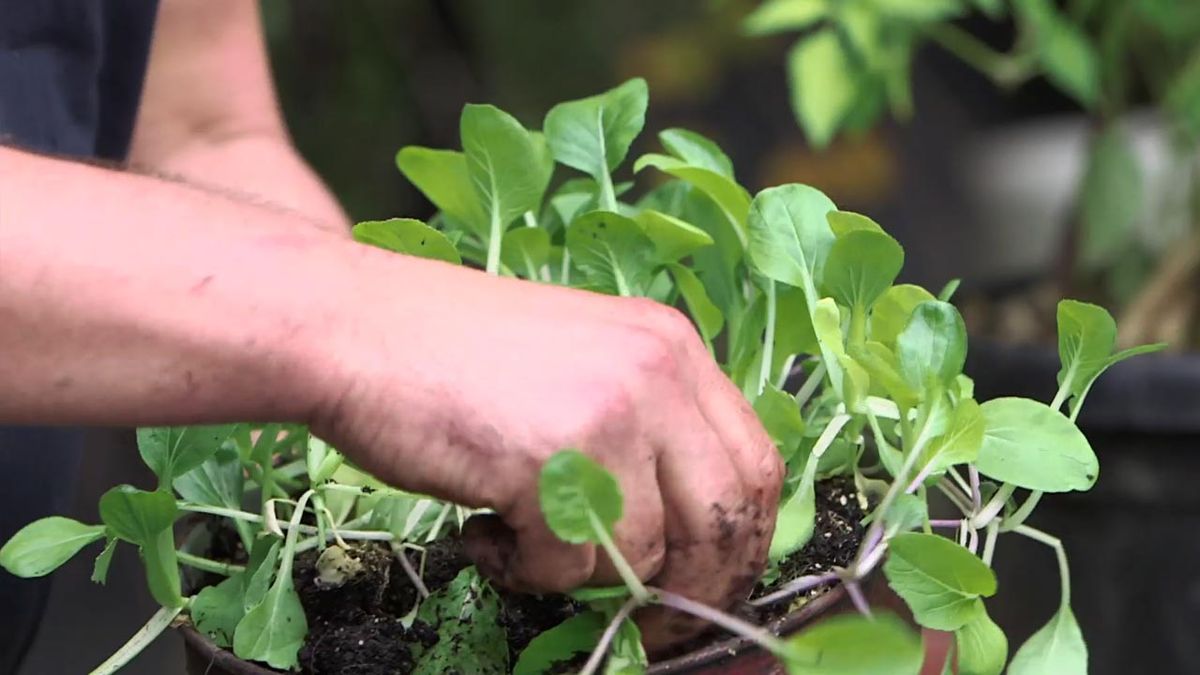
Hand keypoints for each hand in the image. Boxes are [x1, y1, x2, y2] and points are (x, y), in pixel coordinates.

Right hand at [308, 245, 782, 649]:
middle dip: (696, 587)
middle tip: (647, 617)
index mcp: (670, 345)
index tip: (707, 580)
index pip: (755, 463)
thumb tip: (681, 532)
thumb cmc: (451, 355)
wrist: (352, 325)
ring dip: (586, 576)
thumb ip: (642, 428)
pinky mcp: (549, 463)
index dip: (740, 539)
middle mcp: (656, 372)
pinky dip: (527, 572)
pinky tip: (484, 532)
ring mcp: (607, 414)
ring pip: (646, 553)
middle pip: (727, 516)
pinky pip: (569, 566)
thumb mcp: (579, 367)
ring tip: (524, 547)